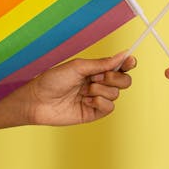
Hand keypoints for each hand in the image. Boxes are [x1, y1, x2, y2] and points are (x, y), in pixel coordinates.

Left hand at [19, 52, 135, 126]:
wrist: (38, 100)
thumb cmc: (53, 80)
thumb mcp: (79, 67)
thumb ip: (102, 63)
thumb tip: (123, 55)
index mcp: (96, 70)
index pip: (119, 67)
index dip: (127, 63)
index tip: (130, 61)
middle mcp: (99, 84)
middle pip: (124, 81)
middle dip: (115, 78)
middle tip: (98, 77)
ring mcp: (97, 99)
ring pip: (116, 94)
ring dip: (101, 90)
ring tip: (84, 91)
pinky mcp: (93, 113)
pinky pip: (110, 107)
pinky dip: (100, 102)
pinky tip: (86, 101)